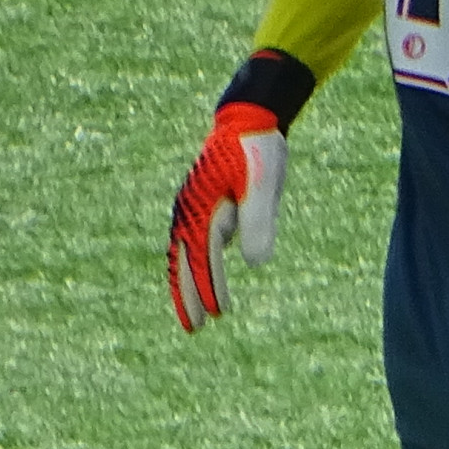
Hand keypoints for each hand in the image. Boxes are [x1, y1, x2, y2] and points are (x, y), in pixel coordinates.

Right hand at [167, 101, 288, 329]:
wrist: (250, 120)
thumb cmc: (258, 151)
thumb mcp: (263, 186)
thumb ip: (259, 222)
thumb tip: (255, 264)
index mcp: (202, 210)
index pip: (202, 259)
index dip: (206, 288)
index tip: (215, 315)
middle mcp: (190, 211)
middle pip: (184, 262)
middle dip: (188, 295)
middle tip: (194, 329)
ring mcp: (194, 208)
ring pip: (186, 254)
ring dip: (190, 283)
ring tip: (197, 313)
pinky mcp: (205, 205)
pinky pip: (196, 242)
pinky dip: (196, 263)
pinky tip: (206, 276)